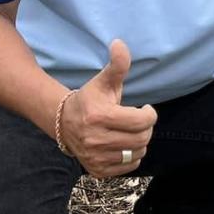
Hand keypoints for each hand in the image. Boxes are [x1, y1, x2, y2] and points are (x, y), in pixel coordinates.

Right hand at [59, 40, 156, 177]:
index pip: (142, 121)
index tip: (146, 109)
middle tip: (139, 121)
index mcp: (100, 116)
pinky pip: (128, 168)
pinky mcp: (97, 170)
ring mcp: (96, 157)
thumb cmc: (89, 99)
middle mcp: (96, 140)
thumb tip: (119, 43)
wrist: (63, 122)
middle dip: (146, 128)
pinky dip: (131, 157)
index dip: (150, 114)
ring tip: (131, 132)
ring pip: (137, 154)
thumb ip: (117, 64)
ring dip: (140, 142)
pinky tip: (123, 145)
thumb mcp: (104, 81)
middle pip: (142, 139)